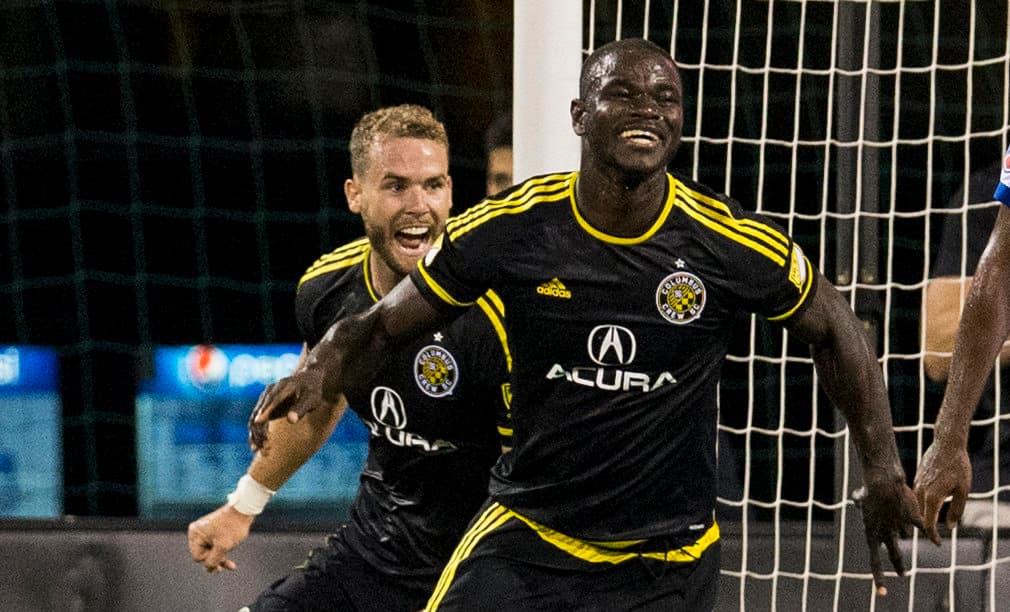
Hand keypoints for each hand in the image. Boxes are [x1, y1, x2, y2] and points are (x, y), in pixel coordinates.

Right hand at [187, 504, 254, 572]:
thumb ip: (213, 560)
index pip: (197, 557)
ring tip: (231, 565)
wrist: (244, 509)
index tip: (223, 556)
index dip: (210, 560)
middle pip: (203, 554)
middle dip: (216, 560)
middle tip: (228, 566)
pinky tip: (230, 562)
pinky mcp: (212, 530)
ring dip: (220, 558)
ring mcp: (204, 531)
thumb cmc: (233, 527)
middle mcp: (197, 532)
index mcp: (195, 534)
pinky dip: (221, 551)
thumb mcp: (223, 547)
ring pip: (209, 551)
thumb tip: (208, 569)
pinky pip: (214, 545)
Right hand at [248, 367, 325, 450]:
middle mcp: (270, 391)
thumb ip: (301, 408)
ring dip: (256, 434)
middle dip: (259, 430)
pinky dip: (257, 433)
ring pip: (255, 417)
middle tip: (265, 448)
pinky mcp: (265, 406)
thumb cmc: (313, 391)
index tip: (258, 422)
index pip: (271, 401)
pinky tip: (259, 446)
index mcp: (282, 387)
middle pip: (259, 410)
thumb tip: (291, 421)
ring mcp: (266, 398)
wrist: (309, 380)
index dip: (265, 412)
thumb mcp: (311, 399)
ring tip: (262, 450)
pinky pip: (257, 421)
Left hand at [851, 472, 923, 595]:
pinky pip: (923, 528)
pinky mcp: (913, 518)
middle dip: (899, 565)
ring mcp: (900, 527)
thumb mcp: (860, 497)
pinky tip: (937, 542)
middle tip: (902, 574)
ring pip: (904, 532)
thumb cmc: (869, 488)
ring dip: (901, 523)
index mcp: (871, 533)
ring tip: (894, 507)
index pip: (875, 560)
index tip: (882, 592)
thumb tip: (857, 499)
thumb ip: (859, 502)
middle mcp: (886, 534)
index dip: (879, 576)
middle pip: (895, 554)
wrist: (883, 482)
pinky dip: (930, 534)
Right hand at [913, 441, 970, 544]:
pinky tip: (927, 505)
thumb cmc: (958, 466)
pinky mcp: (917, 478)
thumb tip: (950, 527)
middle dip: (926, 528)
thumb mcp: (963, 490)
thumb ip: (957, 510)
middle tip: (935, 537)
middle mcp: (921, 492)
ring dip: (922, 516)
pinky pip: (916, 496)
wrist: (946, 445)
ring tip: (929, 523)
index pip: (928, 523)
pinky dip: (921, 505)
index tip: (938, 543)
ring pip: (917, 506)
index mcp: (932, 497)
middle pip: (920, 517)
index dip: (932, 536)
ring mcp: (917, 484)